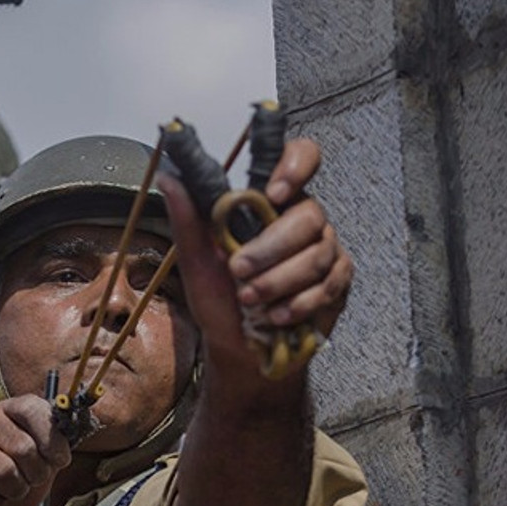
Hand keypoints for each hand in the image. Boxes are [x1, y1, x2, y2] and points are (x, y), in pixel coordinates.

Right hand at [0, 396, 70, 505]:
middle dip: (35, 475)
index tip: (60, 460)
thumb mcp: (36, 465)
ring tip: (6, 491)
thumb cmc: (6, 486)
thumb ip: (49, 451)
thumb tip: (65, 446)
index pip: (32, 409)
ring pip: (5, 473)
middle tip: (29, 483)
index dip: (52, 438)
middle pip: (23, 447)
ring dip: (14, 492)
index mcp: (4, 410)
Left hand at [160, 138, 352, 379]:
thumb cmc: (217, 298)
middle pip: (309, 215)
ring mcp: (325, 248)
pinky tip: (275, 316)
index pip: (301, 156)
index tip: (273, 193)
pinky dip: (298, 303)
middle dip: (271, 248)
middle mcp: (303, 217)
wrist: (237, 347)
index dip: (296, 165)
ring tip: (249, 300)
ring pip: (317, 254)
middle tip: (238, 272)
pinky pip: (329, 284)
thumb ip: (187, 220)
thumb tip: (169, 177)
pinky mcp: (338, 280)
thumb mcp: (196, 261)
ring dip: (278, 281)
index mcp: (270, 201)